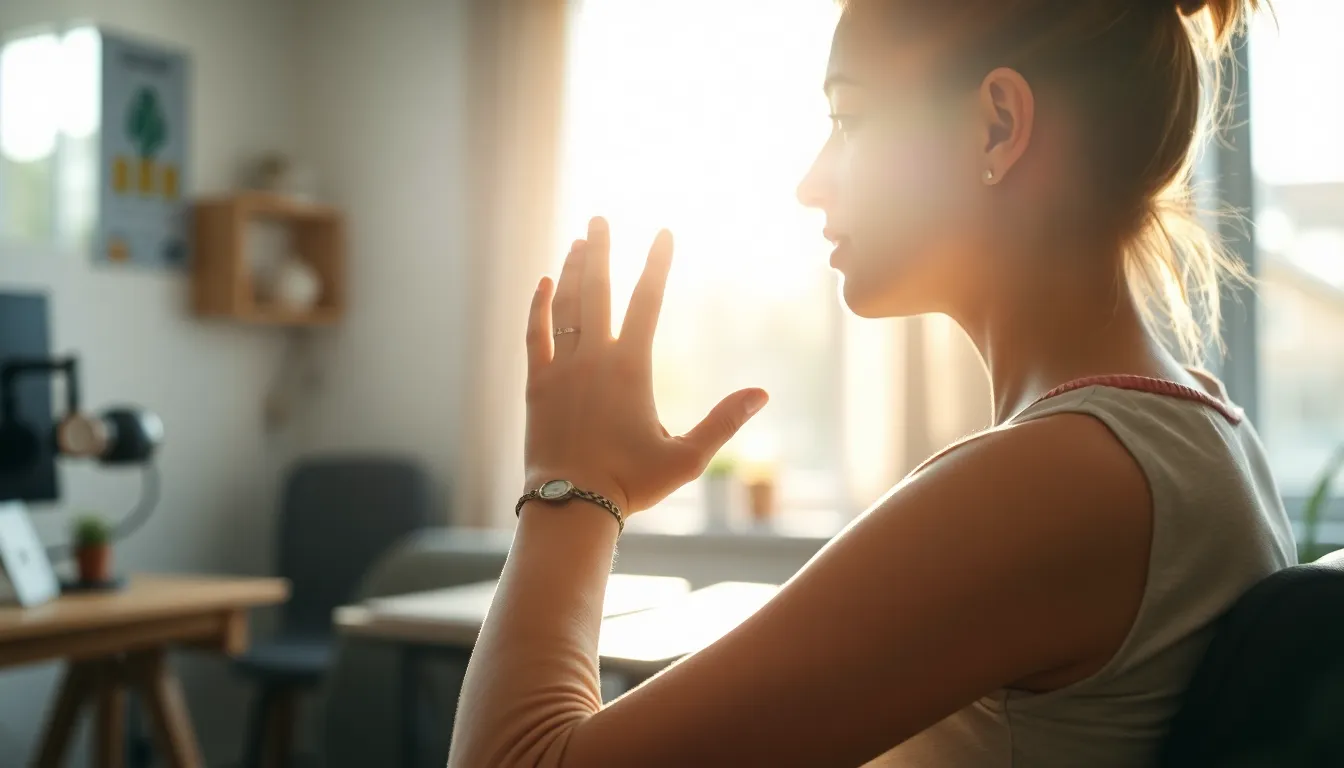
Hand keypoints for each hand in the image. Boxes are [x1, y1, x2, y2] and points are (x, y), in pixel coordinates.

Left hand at [523, 217, 768, 514]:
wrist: (572, 505)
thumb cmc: (633, 484)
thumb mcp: (688, 456)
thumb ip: (724, 421)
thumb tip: (762, 393)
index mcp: (631, 368)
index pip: (648, 301)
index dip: (657, 264)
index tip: (664, 232)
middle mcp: (593, 358)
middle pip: (599, 290)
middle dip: (602, 250)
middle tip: (600, 217)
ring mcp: (561, 369)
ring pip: (566, 306)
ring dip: (573, 270)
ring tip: (580, 241)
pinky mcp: (537, 385)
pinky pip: (536, 334)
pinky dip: (539, 307)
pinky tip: (544, 283)